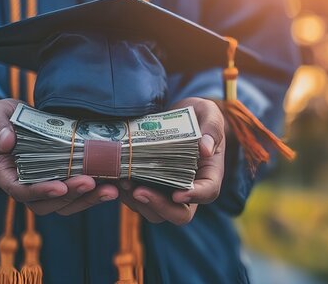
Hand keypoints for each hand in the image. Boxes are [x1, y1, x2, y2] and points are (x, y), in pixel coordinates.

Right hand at [0, 99, 118, 214]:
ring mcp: (43, 186)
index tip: (61, 187)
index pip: (20, 191)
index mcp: (3, 174)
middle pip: (46, 203)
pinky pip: (76, 195)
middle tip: (91, 183)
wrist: (14, 119)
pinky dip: (94, 193)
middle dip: (70, 196)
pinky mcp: (60, 181)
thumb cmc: (2, 117)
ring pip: (64, 204)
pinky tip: (113, 186)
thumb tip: (6, 142)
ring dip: (88, 199)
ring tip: (110, 190)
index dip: (41, 192)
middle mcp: (23, 186)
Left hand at [118, 97, 224, 224]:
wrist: (181, 116)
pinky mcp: (151, 187)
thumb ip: (211, 129)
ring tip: (124, 182)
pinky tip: (116, 179)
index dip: (194, 196)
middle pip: (179, 213)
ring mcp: (169, 191)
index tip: (178, 194)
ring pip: (155, 212)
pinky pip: (139, 201)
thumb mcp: (209, 114)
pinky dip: (127, 195)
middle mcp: (190, 189)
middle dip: (159, 206)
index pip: (208, 192)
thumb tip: (205, 149)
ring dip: (138, 203)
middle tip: (139, 191)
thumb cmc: (199, 114)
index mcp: (210, 173)